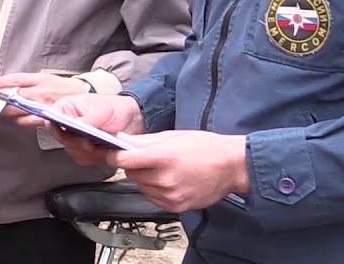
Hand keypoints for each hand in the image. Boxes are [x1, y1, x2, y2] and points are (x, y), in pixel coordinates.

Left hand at [0, 72, 90, 125]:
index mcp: (38, 79)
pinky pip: (26, 122)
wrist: (83, 96)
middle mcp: (39, 92)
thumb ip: (26, 81)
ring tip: (0, 110)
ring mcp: (42, 106)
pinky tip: (17, 118)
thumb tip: (4, 84)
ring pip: (15, 111)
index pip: (12, 80)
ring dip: (6, 111)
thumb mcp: (45, 77)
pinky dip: (19, 121)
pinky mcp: (46, 118)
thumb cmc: (62, 87)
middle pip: (10, 96)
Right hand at [46, 94, 144, 164]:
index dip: (56, 128)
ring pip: (72, 151)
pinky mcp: (84, 152)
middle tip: (89, 142)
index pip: (51, 119)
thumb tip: (77, 125)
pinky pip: (84, 159)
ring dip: (88, 151)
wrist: (134, 120)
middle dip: (77, 142)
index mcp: (67, 108)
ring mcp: (75, 139)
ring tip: (103, 144)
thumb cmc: (117, 108)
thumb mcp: (103, 110)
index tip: (69, 132)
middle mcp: (67, 125)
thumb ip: (89, 118)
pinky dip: (95, 157)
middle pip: (61, 139)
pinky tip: (105, 150)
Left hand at [107, 131, 249, 212]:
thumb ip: (144, 141)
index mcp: (163, 157)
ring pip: (141, 187)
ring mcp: (170, 195)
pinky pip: (153, 198)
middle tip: (148, 158)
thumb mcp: (173, 136)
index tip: (112, 153)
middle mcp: (165, 179)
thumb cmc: (205, 148)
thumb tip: (121, 140)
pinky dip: (155, 189)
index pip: (124, 160)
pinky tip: (169, 180)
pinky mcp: (176, 206)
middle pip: (131, 174)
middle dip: (134, 165)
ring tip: (163, 169)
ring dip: (145, 178)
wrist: (231, 167)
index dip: (114, 156)